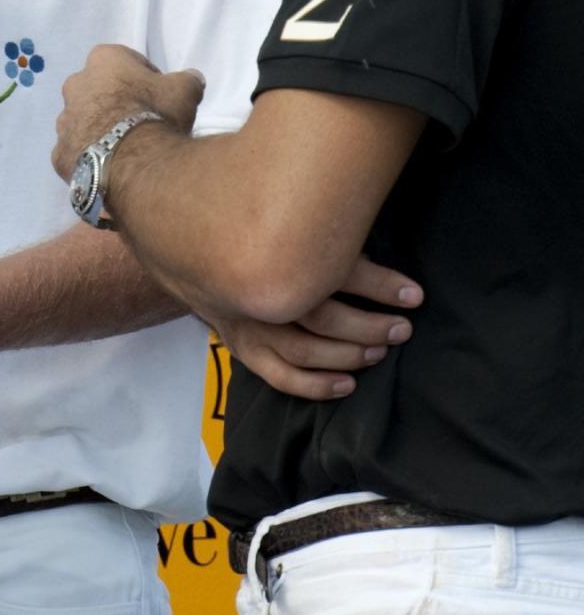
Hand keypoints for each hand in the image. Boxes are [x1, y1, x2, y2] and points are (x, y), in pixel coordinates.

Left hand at [53, 44, 204, 179]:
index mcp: (103, 60)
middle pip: (98, 90)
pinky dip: (91, 158)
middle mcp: (75, 85)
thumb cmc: (157, 115)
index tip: (158, 96)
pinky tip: (111, 167)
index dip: (144, 78)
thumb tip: (192, 78)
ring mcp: (64, 121)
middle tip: (140, 122)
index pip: (125, 62)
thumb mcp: (185, 90)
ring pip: (83, 121)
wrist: (134, 163)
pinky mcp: (60, 154)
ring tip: (125, 148)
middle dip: (115, 102)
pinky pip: (77, 152)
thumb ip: (187, 79)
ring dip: (99, 130)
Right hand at [207, 253, 424, 400]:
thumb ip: (336, 239)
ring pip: (303, 350)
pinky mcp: (244, 348)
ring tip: (379, 352)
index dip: (380, 285)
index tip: (415, 294)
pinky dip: (316, 384)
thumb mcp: (299, 229)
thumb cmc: (264, 239)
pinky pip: (281, 376)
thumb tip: (386, 254)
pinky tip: (347, 384)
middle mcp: (261, 291)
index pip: (336, 270)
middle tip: (402, 328)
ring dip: (347, 354)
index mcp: (277, 253)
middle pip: (320, 315)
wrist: (200, 251)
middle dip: (368, 324)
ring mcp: (249, 324)